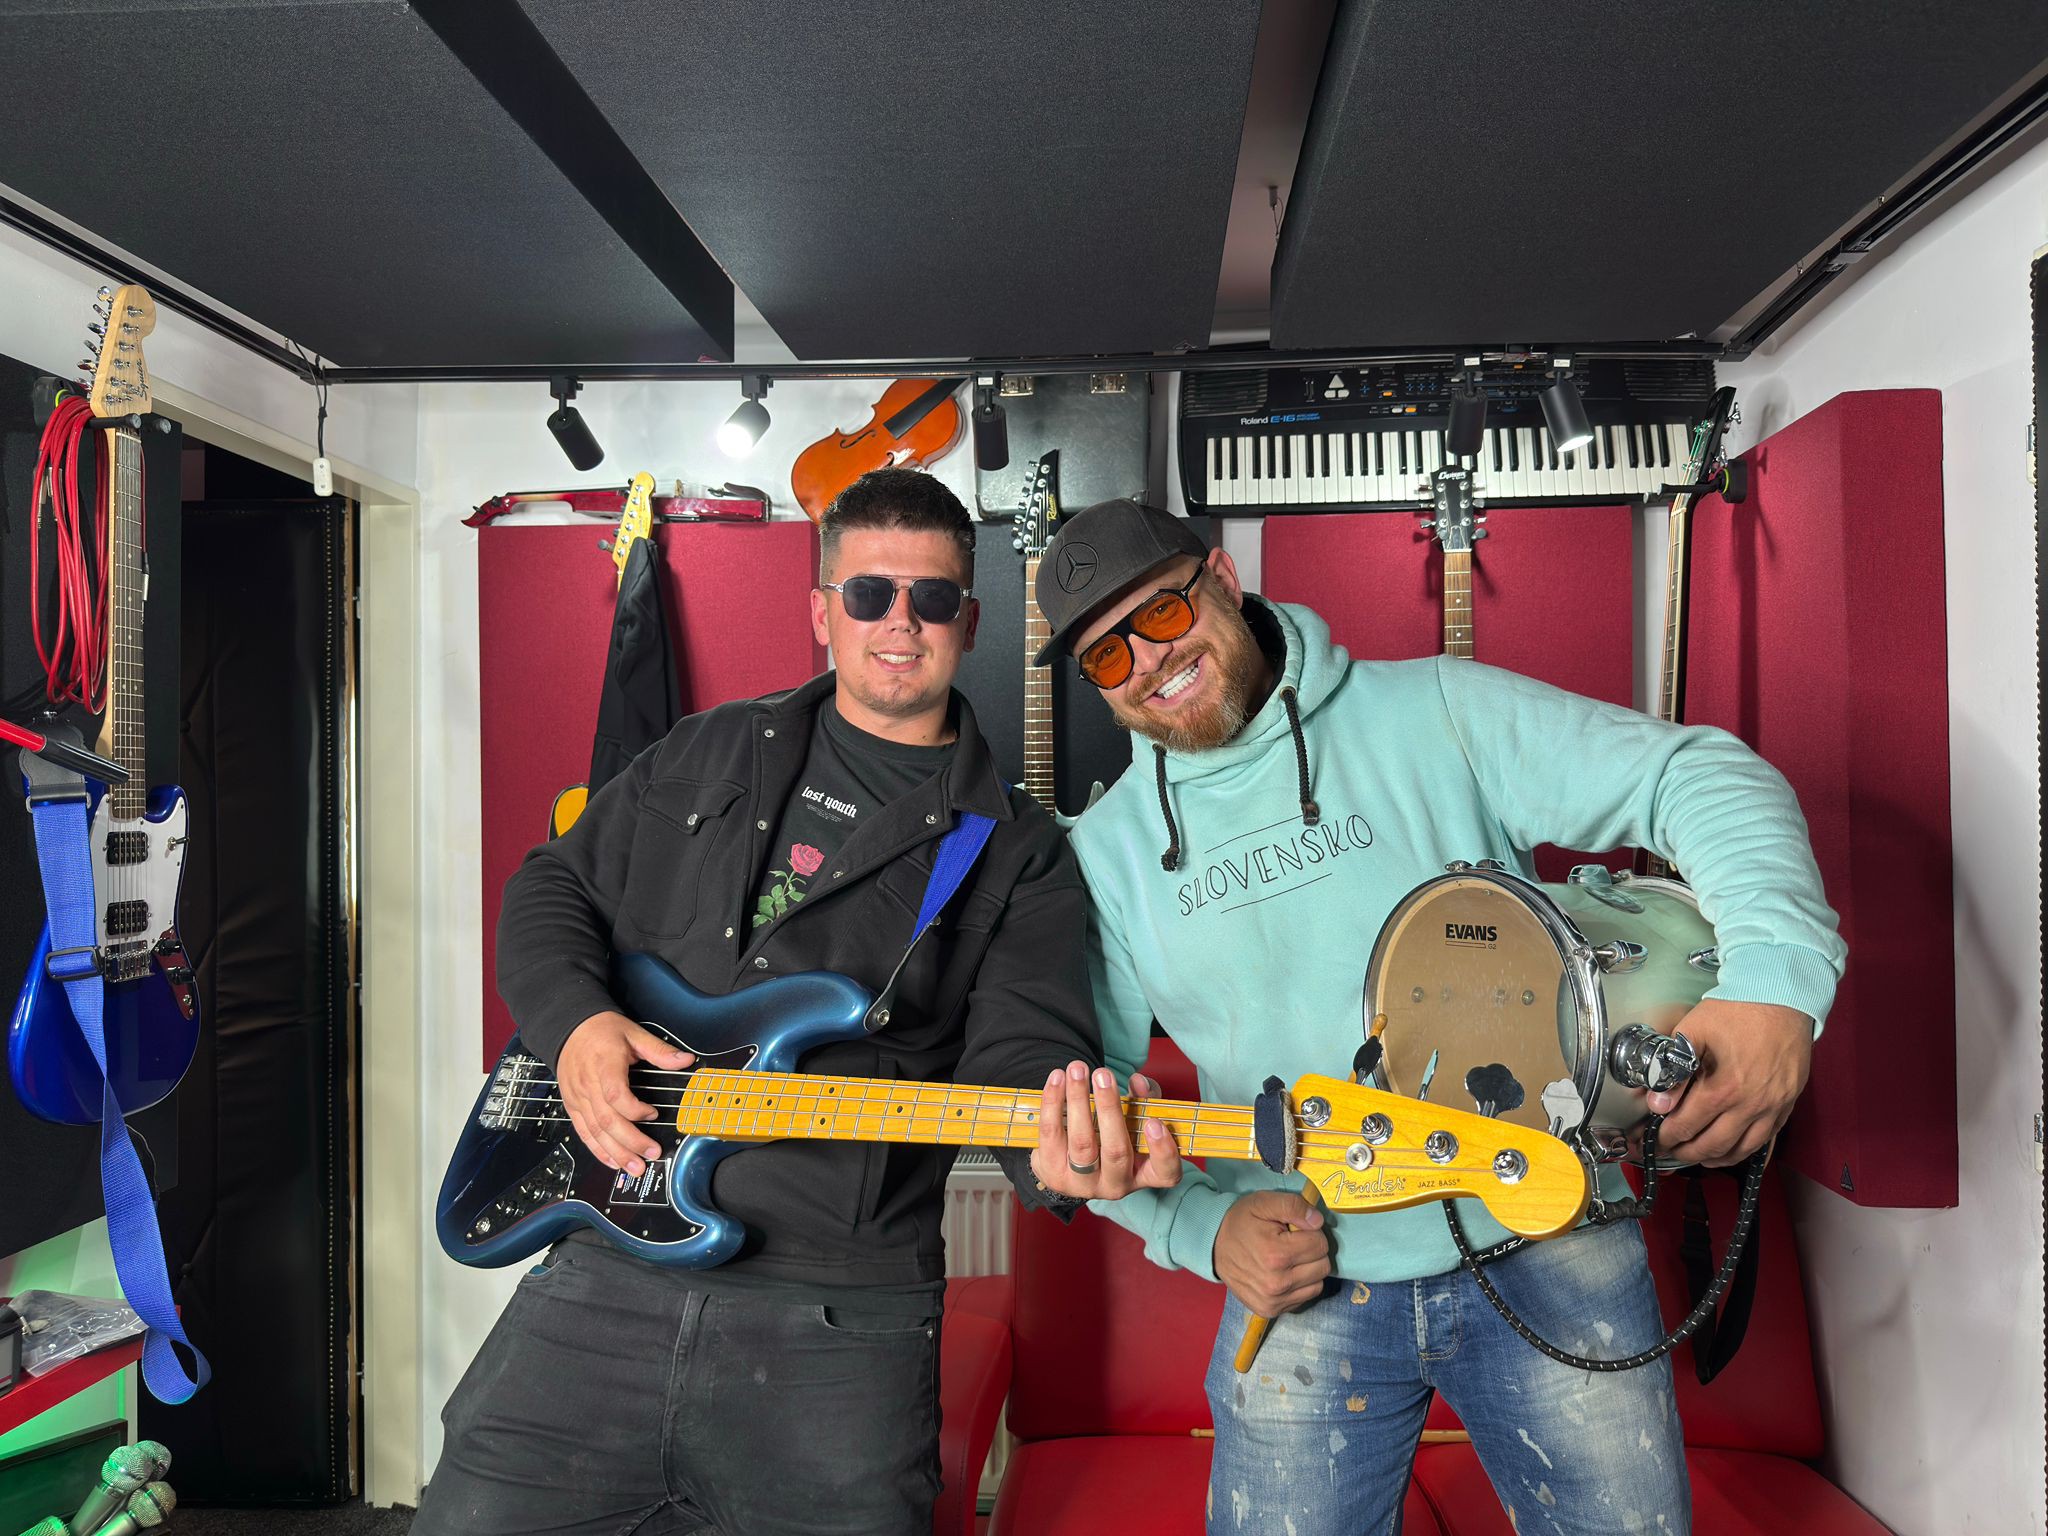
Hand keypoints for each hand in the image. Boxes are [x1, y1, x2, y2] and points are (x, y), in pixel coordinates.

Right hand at [556, 1010, 694, 1179]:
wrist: (569, 1028)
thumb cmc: (601, 1031)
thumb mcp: (634, 1033)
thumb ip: (659, 1050)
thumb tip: (685, 1060)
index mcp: (604, 1065)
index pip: (616, 1095)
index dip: (635, 1110)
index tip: (653, 1113)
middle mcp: (588, 1085)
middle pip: (607, 1120)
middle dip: (630, 1142)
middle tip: (651, 1154)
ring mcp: (578, 1098)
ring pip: (595, 1131)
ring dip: (616, 1153)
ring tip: (634, 1168)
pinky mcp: (572, 1106)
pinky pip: (584, 1132)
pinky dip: (598, 1150)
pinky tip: (612, 1162)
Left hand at [1030, 1063, 1181, 1198]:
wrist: (1068, 1164)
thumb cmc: (1110, 1137)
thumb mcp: (1133, 1121)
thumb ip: (1142, 1100)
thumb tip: (1137, 1082)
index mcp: (1143, 1174)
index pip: (1165, 1173)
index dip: (1163, 1150)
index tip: (1154, 1122)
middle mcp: (1114, 1184)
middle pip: (1116, 1151)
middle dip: (1109, 1108)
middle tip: (1103, 1074)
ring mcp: (1082, 1183)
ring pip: (1081, 1142)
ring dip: (1078, 1099)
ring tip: (1077, 1069)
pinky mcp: (1052, 1173)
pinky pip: (1051, 1134)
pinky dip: (1053, 1102)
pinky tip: (1058, 1078)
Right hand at [1212, 1189, 1331, 1317]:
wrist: (1213, 1246)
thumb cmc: (1240, 1222)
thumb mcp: (1263, 1203)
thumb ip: (1293, 1206)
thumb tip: (1318, 1221)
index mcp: (1276, 1254)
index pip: (1320, 1244)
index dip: (1311, 1233)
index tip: (1295, 1230)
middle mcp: (1277, 1283)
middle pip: (1323, 1266)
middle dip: (1312, 1251)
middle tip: (1292, 1243)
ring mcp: (1274, 1300)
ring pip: (1317, 1284)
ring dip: (1308, 1269)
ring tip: (1288, 1258)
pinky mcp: (1270, 1310)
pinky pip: (1304, 1297)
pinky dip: (1300, 1285)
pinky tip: (1284, 1273)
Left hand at [1645, 998, 1812, 1165]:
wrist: (1782, 997)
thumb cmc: (1738, 1010)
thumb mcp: (1693, 1031)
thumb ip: (1672, 1070)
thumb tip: (1657, 1101)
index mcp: (1724, 1088)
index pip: (1686, 1125)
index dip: (1665, 1136)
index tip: (1654, 1137)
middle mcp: (1751, 1105)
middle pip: (1712, 1145)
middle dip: (1685, 1152)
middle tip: (1670, 1149)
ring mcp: (1773, 1108)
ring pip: (1740, 1150)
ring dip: (1714, 1157)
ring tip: (1696, 1155)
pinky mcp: (1787, 1104)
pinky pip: (1766, 1141)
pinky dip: (1744, 1151)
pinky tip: (1731, 1150)